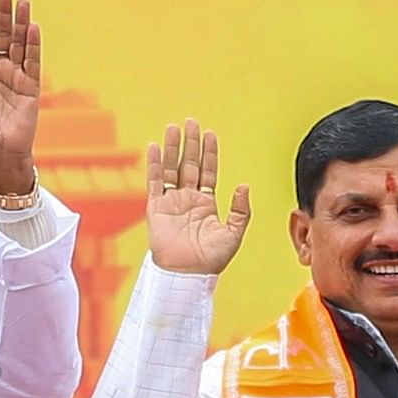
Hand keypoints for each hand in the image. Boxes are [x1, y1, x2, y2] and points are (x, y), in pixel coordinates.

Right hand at [142, 121, 250, 276]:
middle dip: (191, 143)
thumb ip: (240, 210)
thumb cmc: (210, 261)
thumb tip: (243, 186)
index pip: (208, 172)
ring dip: (173, 148)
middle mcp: (188, 200)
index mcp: (206, 204)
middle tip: (191, 122)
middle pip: (189, 165)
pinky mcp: (156, 208)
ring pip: (172, 169)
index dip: (209, 153)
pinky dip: (154, 165)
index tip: (210, 134)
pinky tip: (154, 147)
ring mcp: (171, 203)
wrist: (187, 275)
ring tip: (174, 127)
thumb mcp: (233, 234)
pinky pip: (155, 182)